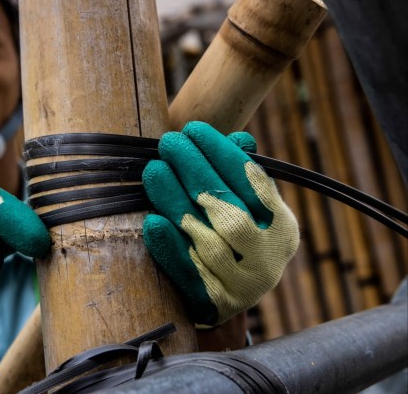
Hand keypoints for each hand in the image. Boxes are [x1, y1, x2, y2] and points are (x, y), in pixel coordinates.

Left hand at [142, 121, 298, 325]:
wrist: (223, 302)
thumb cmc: (230, 240)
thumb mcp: (245, 209)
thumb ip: (240, 177)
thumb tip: (240, 140)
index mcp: (281, 227)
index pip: (253, 184)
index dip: (222, 154)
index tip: (194, 130)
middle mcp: (268, 259)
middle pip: (230, 211)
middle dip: (196, 172)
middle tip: (169, 143)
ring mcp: (242, 287)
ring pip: (208, 241)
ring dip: (178, 203)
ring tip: (154, 171)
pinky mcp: (213, 306)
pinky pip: (190, 274)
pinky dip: (172, 247)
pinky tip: (153, 222)